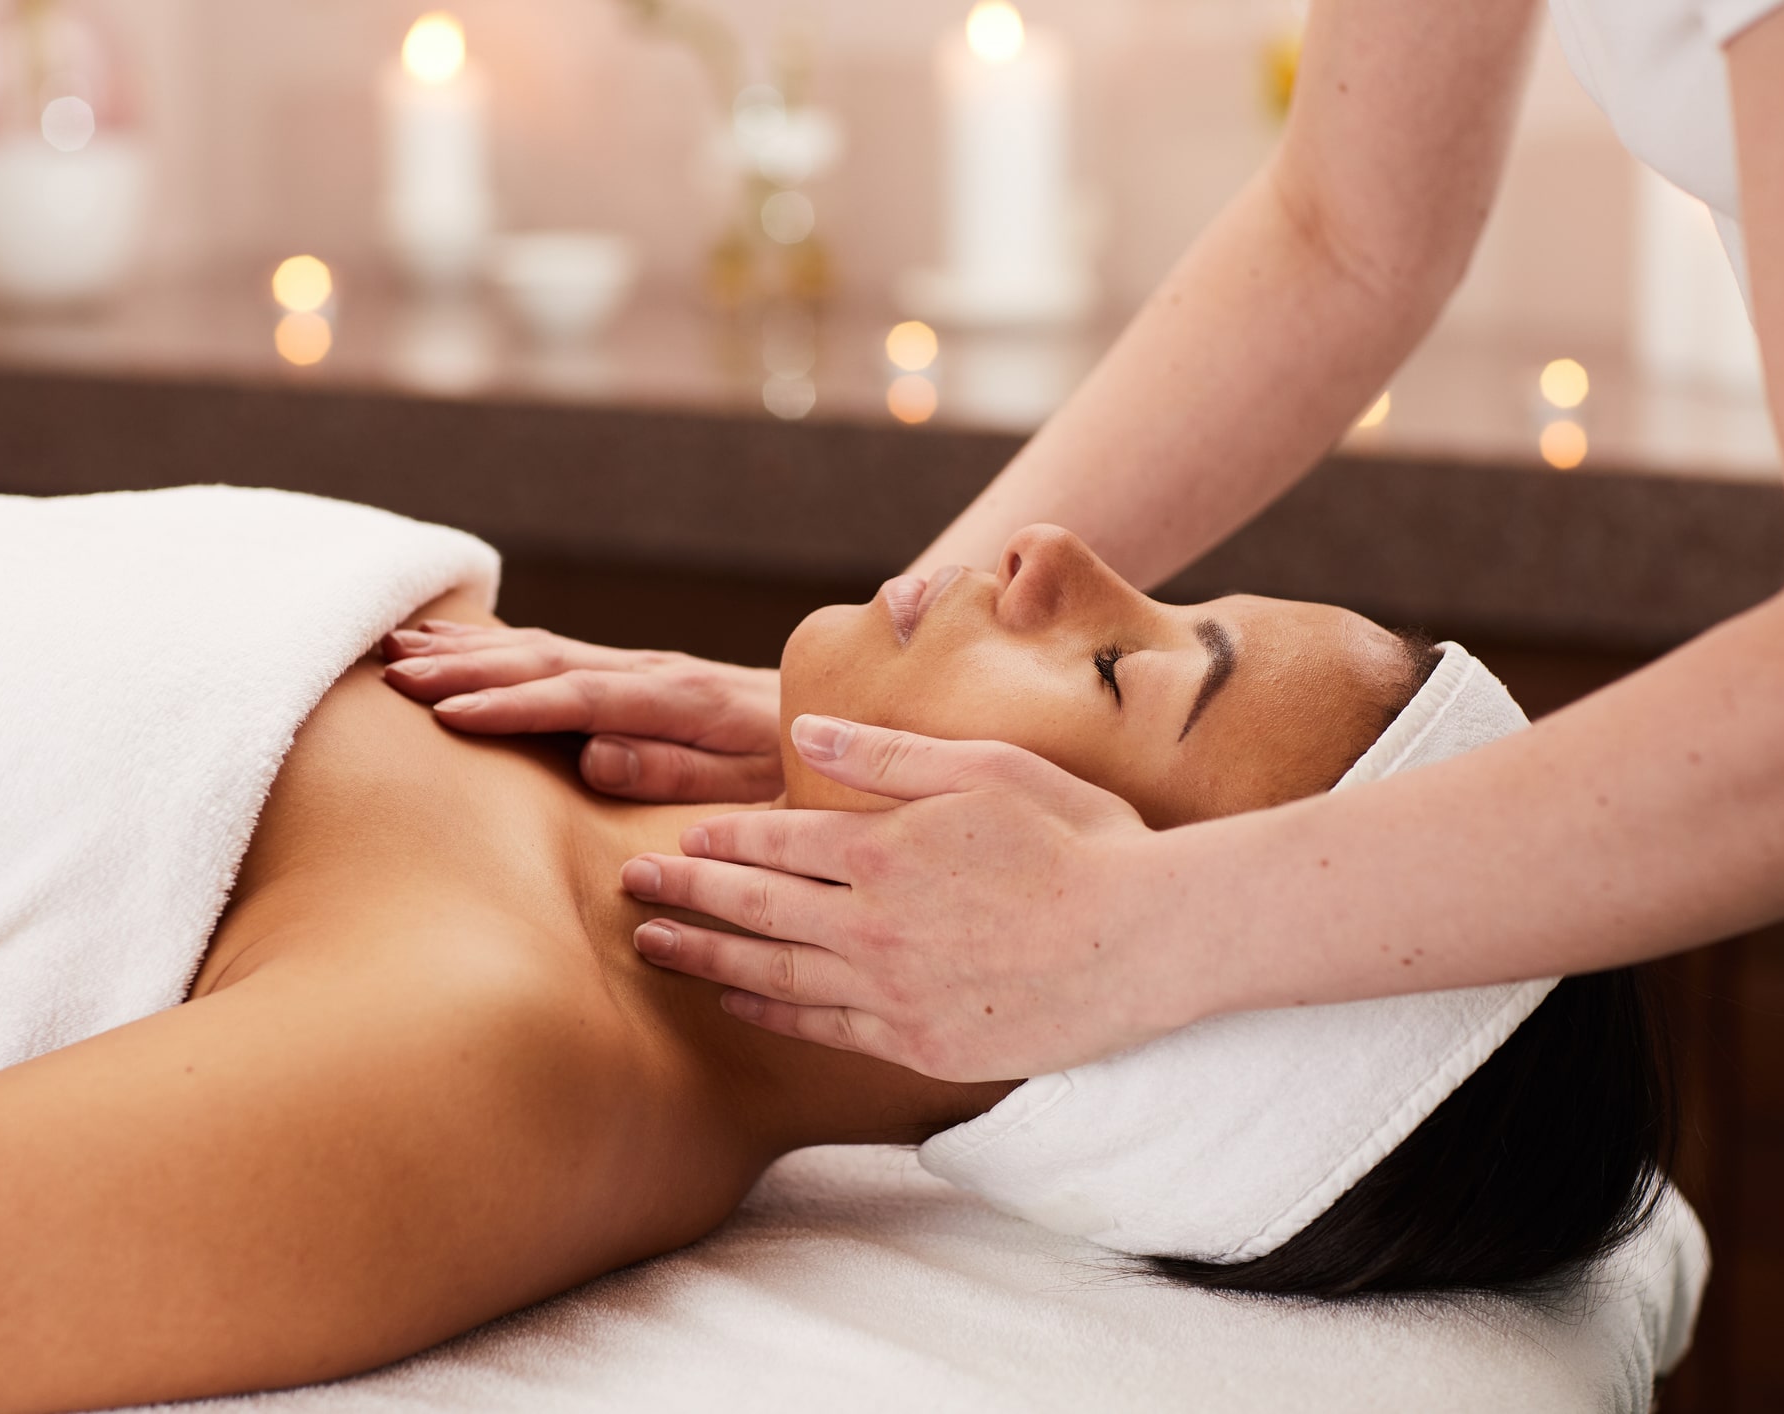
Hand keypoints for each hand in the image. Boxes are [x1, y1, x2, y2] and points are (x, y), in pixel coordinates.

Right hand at [380, 624, 783, 802]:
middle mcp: (659, 672)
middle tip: (393, 674)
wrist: (851, 717)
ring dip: (469, 650)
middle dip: (468, 669)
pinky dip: (498, 647)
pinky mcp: (640, 673)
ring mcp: (647, 666)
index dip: (513, 705)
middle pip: (548, 662)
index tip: (448, 711)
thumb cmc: (806, 770)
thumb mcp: (760, 787)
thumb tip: (595, 756)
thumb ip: (681, 772)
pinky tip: (452, 643)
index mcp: (687, 701)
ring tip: (396, 648)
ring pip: (543, 649)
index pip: (582, 699)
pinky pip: (557, 653)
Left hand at [618, 715, 1168, 1081]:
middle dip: (685, 898)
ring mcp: (895, 992)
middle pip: (755, 911)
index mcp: (884, 851)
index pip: (774, 845)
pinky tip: (738, 1001)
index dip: (721, 843)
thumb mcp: (987, 767)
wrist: (1152, 939)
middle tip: (631, 890)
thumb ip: (885, 756)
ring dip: (707, 959)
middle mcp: (874, 927)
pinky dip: (772, 1013)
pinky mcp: (922, 1044)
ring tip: (655, 949)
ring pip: (775, 975)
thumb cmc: (1081, 839)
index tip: (680, 841)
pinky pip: (826, 1029)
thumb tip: (803, 734)